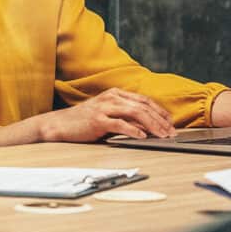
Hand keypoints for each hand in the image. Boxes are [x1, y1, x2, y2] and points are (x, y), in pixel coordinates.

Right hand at [32, 88, 176, 143]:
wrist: (59, 125)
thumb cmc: (83, 121)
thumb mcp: (106, 114)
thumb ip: (124, 116)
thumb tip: (146, 127)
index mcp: (115, 94)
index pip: (144, 100)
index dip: (160, 111)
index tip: (170, 122)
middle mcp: (111, 98)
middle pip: (143, 106)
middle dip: (160, 120)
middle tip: (171, 132)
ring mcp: (104, 108)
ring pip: (135, 113)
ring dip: (152, 125)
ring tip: (162, 135)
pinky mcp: (98, 120)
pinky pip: (120, 124)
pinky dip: (134, 131)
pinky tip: (143, 137)